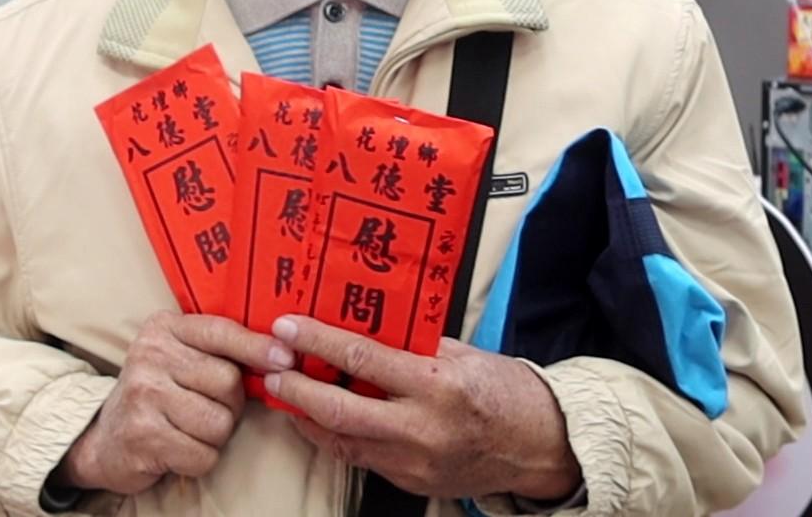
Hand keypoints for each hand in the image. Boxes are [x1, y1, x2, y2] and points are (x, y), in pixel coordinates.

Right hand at [53, 310, 294, 495]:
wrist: (105, 438)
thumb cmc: (158, 394)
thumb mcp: (180, 357)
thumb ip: (219, 350)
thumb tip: (282, 355)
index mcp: (163, 328)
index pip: (220, 332)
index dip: (256, 347)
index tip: (285, 358)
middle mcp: (149, 355)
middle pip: (228, 382)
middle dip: (230, 404)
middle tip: (205, 407)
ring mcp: (143, 395)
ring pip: (219, 423)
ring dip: (214, 436)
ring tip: (188, 429)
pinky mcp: (143, 436)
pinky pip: (203, 454)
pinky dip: (199, 459)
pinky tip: (178, 448)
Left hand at [264, 315, 580, 500]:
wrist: (542, 447)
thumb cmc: (507, 393)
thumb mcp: (463, 355)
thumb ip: (414, 346)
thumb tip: (364, 328)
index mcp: (438, 385)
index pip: (363, 360)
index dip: (317, 343)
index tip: (287, 327)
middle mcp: (423, 428)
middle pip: (339, 411)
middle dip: (296, 388)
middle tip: (270, 366)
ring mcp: (415, 462)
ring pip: (343, 441)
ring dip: (307, 416)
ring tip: (285, 391)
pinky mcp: (412, 483)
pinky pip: (362, 458)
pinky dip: (336, 436)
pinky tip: (320, 419)